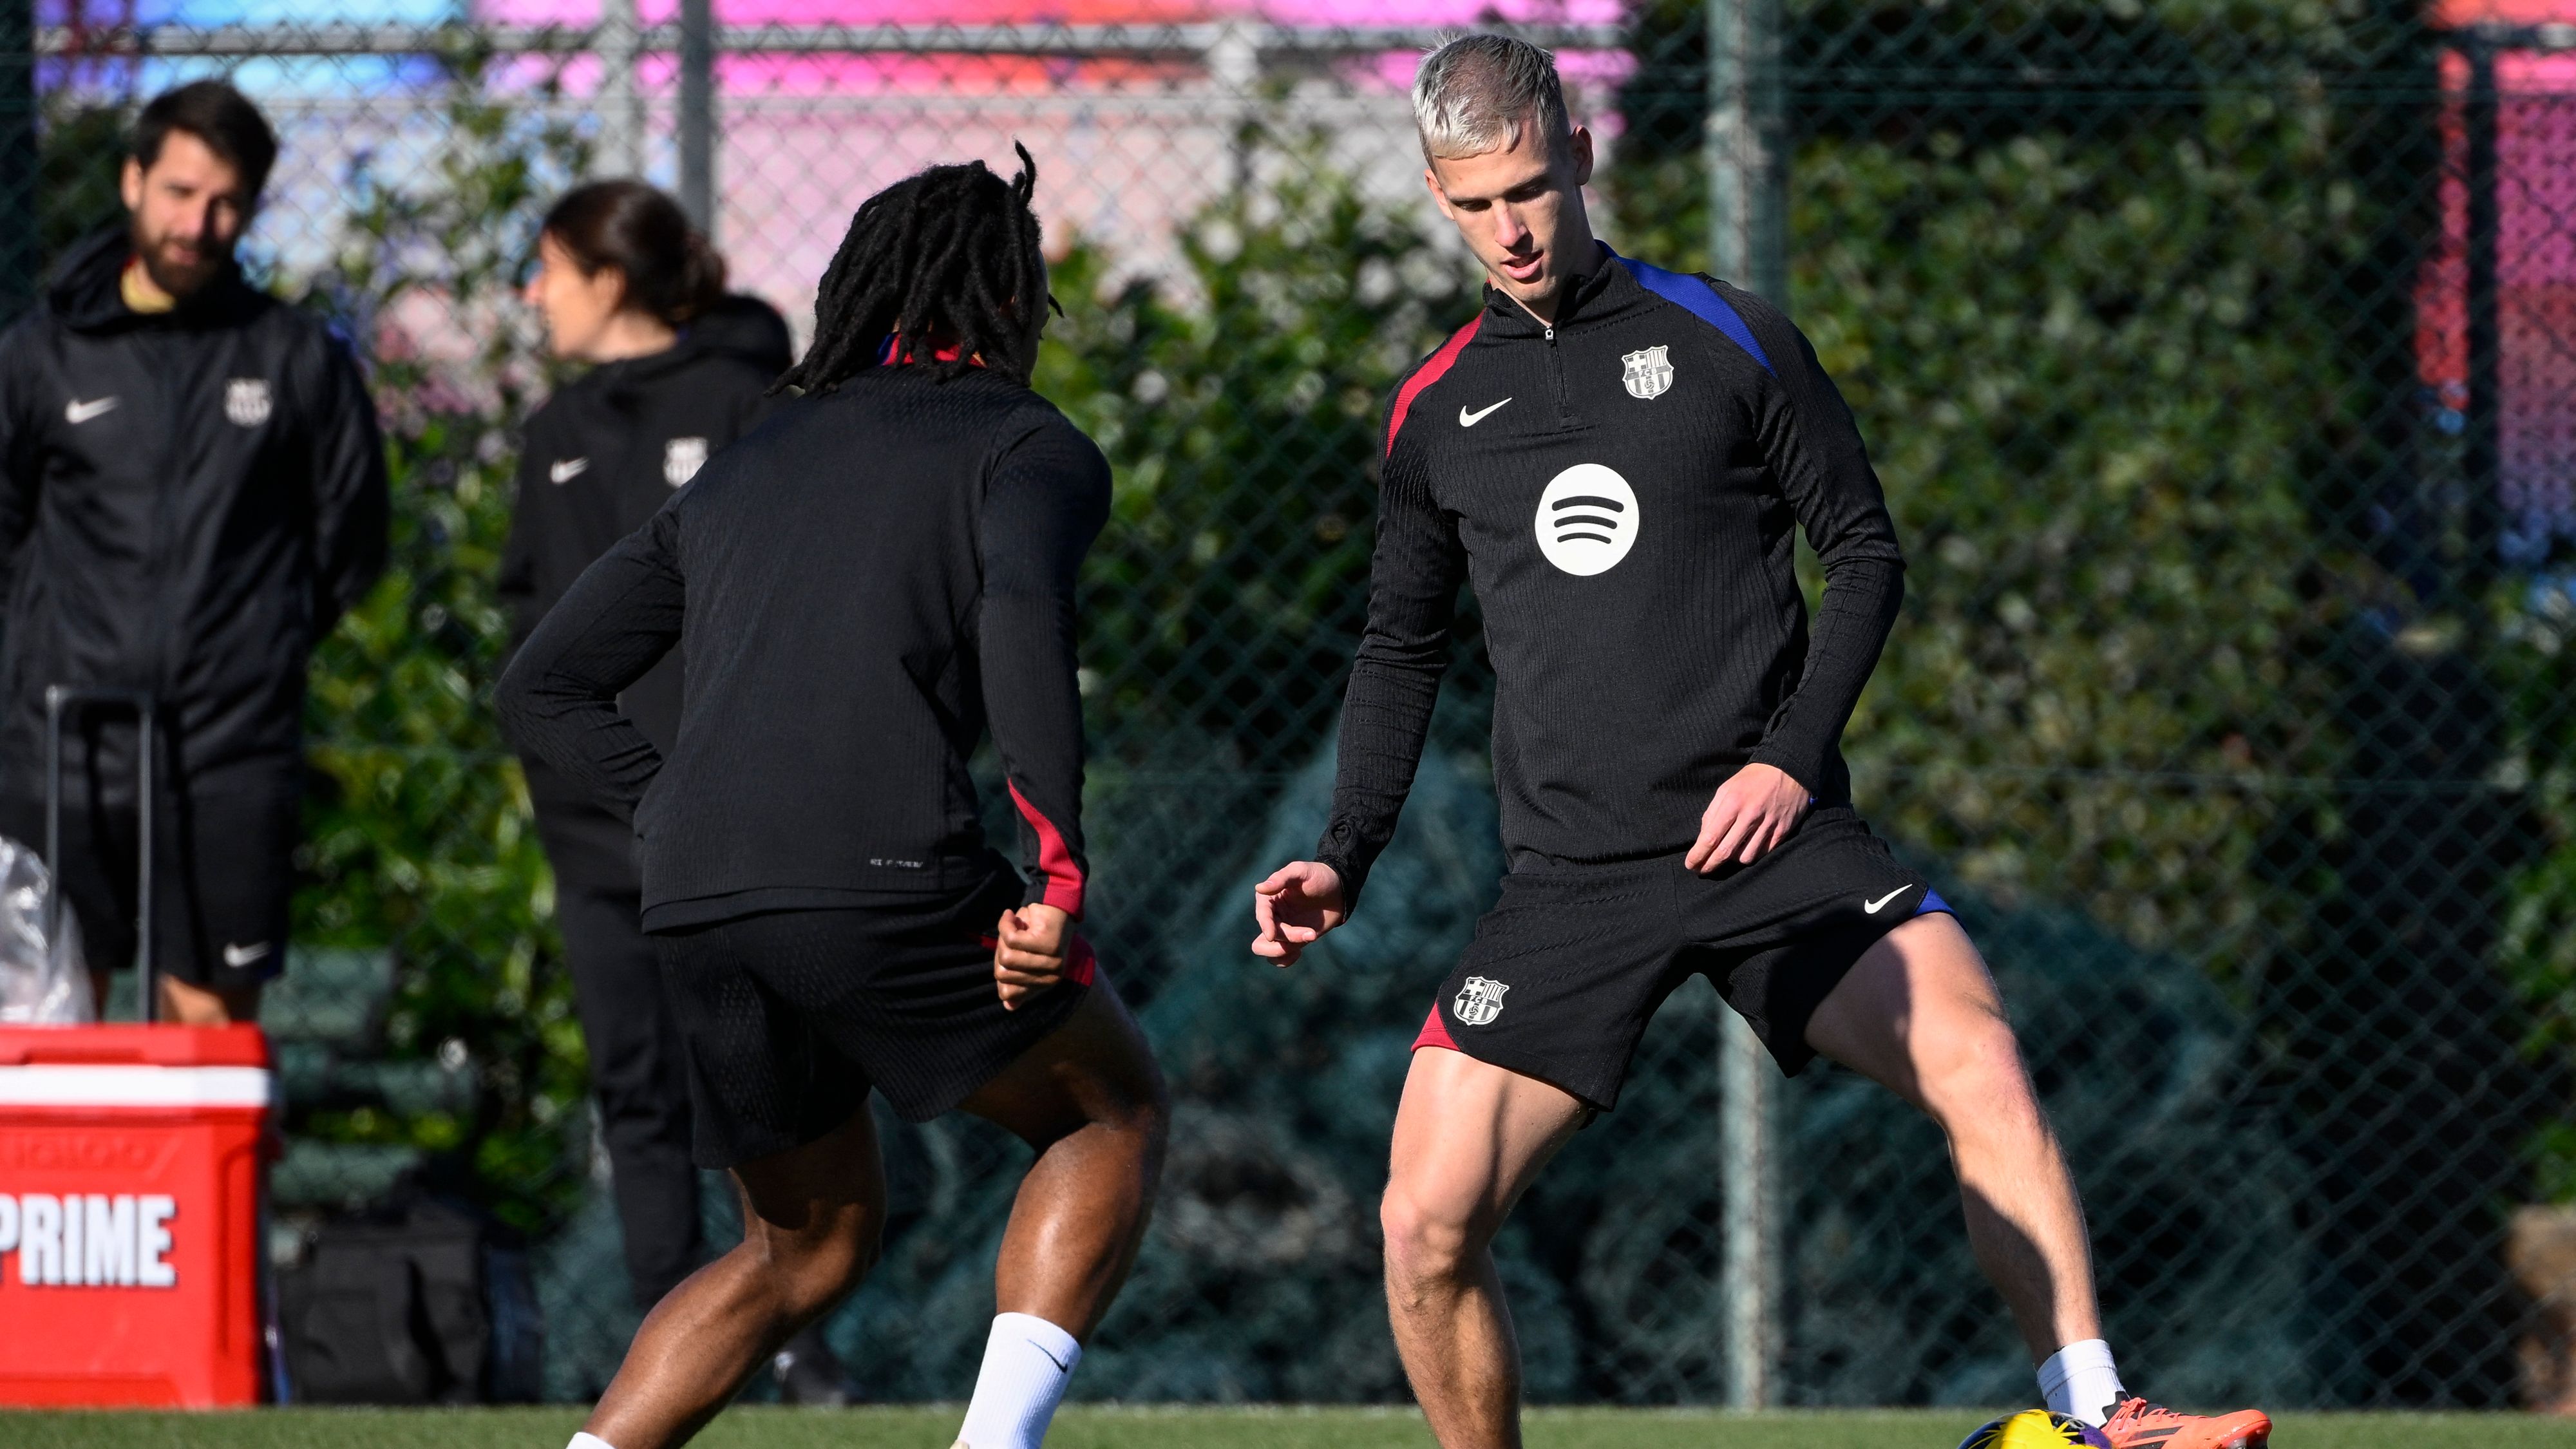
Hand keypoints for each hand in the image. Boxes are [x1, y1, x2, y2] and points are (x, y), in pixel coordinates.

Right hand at [993, 901, 1072, 1010]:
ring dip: (1003, 937)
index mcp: (1046, 984)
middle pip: (1003, 974)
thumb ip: (1016, 980)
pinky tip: (1010, 915)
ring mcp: (1052, 962)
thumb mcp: (1022, 957)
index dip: (1000, 970)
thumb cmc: (1034, 931)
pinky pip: (1011, 940)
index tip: (1006, 952)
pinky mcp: (1048, 944)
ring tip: (1014, 926)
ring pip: (1006, 957)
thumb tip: (1009, 1007)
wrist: (1055, 903)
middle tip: (1012, 935)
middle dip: (1000, 951)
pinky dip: (1005, 924)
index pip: (1007, 992)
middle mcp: (1052, 977)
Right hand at [1250, 861, 1347, 966]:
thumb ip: (1281, 878)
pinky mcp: (1293, 940)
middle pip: (1262, 940)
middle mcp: (1272, 917)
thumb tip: (1259, 888)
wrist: (1338, 889)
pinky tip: (1300, 951)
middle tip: (1305, 937)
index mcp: (1268, 899)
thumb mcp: (1300, 871)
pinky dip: (1286, 960)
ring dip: (1284, 952)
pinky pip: (1281, 958)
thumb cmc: (1318, 875)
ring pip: (1269, 952)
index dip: (1266, 926)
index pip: (1262, 915)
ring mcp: (1282, 930)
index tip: (1271, 935)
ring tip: (1309, 938)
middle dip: (1277, 945)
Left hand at [1686, 763, 1809, 872]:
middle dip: (1710, 865)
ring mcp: (1768, 824)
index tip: (1690, 864)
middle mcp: (1750, 815)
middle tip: (1701, 871)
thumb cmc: (1752, 780)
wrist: (1789, 769)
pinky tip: (1747, 848)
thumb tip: (1703, 838)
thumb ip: (1712, 812)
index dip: (1698, 855)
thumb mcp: (1726, 788)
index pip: (1710, 837)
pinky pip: (1764, 853)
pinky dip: (1753, 854)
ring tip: (1728, 853)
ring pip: (1745, 857)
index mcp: (1732, 803)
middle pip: (1726, 852)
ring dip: (1733, 860)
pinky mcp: (1783, 831)